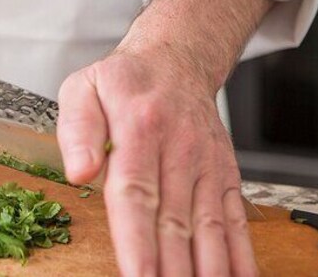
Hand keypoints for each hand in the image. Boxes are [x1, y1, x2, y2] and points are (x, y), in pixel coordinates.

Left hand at [57, 46, 257, 275]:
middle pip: (175, 222)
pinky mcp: (225, 174)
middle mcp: (179, 148)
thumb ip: (77, 130)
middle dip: (172, 270)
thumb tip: (78, 171)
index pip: (136, 194)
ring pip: (210, 228)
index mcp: (139, 127)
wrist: (175, 60)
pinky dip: (240, 256)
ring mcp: (207, 165)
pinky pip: (235, 220)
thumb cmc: (123, 81)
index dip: (138, 242)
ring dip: (208, 270)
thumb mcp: (83, 88)